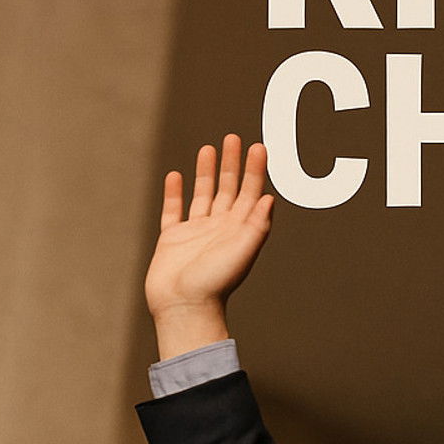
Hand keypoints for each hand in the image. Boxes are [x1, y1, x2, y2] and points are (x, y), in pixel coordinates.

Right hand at [144, 134, 273, 357]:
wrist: (185, 306)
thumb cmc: (216, 282)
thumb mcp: (243, 251)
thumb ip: (257, 224)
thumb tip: (270, 197)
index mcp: (239, 230)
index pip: (250, 193)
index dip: (255, 170)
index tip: (258, 146)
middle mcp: (219, 229)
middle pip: (228, 189)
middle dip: (232, 164)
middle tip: (233, 138)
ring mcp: (195, 234)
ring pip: (203, 195)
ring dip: (206, 173)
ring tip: (208, 148)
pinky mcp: (172, 240)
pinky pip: (173, 211)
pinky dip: (175, 193)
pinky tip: (176, 175)